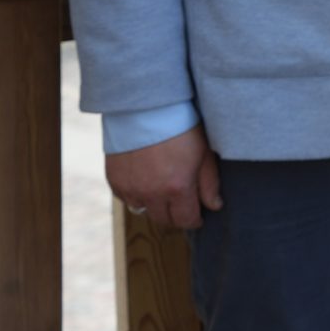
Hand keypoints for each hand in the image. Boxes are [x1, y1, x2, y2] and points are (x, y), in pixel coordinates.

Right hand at [107, 125, 221, 230]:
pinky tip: (146, 182)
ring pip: (143, 211)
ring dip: (154, 206)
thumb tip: (215, 206)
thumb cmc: (182, 128)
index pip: (185, 220)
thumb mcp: (204, 153)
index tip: (198, 216)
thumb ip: (209, 184)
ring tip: (164, 191)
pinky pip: (126, 198)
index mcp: (177, 188)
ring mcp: (130, 188)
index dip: (193, 220)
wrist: (147, 109)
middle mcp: (151, 193)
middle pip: (163, 220)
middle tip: (183, 205)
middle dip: (175, 216)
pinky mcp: (114, 181)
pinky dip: (136, 195)